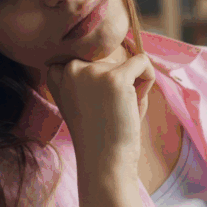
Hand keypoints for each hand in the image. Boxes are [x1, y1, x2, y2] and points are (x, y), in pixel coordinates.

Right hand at [47, 52, 155, 173]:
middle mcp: (71, 69)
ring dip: (133, 85)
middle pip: (111, 60)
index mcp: (58, 75)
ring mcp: (92, 72)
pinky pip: (142, 61)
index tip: (95, 100)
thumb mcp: (89, 97)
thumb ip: (97, 73)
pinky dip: (148, 78)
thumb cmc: (103, 132)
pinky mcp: (115, 78)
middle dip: (119, 81)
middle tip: (110, 110)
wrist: (105, 159)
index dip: (99, 76)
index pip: (87, 56)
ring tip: (120, 110)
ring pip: (127, 62)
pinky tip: (136, 100)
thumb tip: (132, 47)